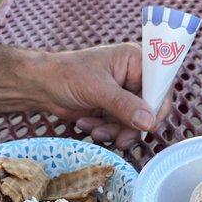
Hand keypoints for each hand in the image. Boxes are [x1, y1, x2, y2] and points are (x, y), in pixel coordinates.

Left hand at [38, 43, 171, 148]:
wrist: (41, 87)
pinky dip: (105, 131)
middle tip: (120, 140)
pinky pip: (120, 128)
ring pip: (135, 122)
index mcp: (136, 61)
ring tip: (94, 131)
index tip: (148, 125)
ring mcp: (124, 95)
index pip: (160, 85)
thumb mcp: (97, 89)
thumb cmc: (67, 75)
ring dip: (115, 131)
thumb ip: (124, 106)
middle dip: (132, 126)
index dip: (157, 106)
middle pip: (149, 108)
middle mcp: (134, 78)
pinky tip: (86, 124)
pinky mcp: (114, 110)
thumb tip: (149, 122)